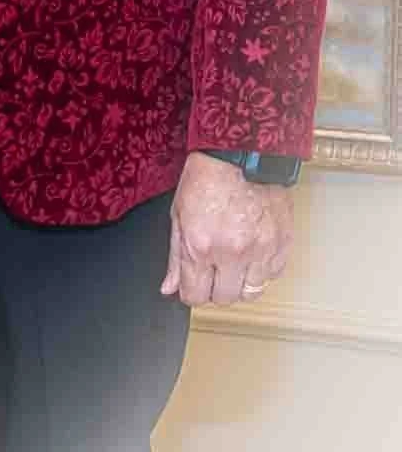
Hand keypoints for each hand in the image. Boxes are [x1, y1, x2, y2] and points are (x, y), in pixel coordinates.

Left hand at [161, 152, 293, 306]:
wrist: (242, 153)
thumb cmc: (206, 178)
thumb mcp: (179, 214)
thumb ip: (176, 256)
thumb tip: (169, 288)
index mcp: (201, 246)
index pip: (196, 296)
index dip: (192, 292)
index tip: (194, 284)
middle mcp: (232, 253)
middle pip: (224, 299)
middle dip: (216, 289)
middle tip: (214, 270)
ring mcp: (261, 250)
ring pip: (251, 293)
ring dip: (241, 282)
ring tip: (235, 261)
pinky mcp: (282, 244)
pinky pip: (273, 275)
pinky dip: (262, 270)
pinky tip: (253, 251)